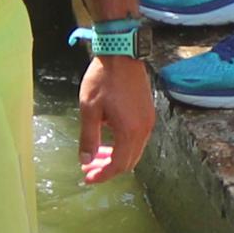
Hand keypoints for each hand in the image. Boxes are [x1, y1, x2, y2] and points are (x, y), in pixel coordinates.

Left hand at [76, 53, 155, 181]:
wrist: (122, 54)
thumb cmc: (103, 80)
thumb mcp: (89, 110)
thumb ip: (88, 138)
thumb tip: (85, 160)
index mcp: (129, 131)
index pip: (118, 165)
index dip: (102, 175)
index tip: (87, 177)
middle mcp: (143, 129)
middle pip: (128, 161)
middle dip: (108, 168)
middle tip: (88, 168)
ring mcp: (148, 121)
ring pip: (134, 150)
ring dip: (115, 156)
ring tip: (96, 154)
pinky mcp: (147, 113)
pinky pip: (137, 138)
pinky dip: (123, 145)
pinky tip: (108, 138)